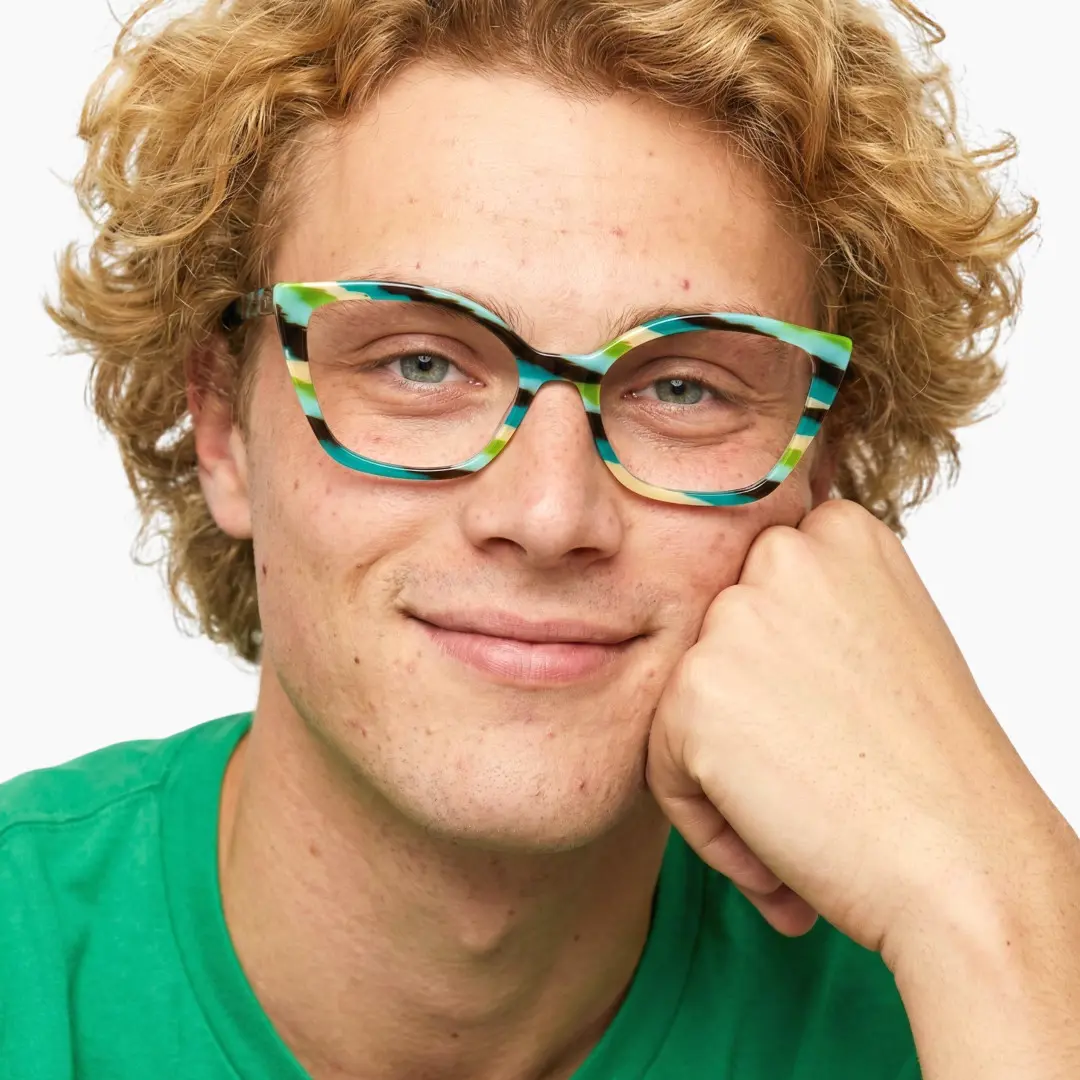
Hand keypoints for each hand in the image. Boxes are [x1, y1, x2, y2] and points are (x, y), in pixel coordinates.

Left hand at [645, 499, 1071, 963]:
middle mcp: (782, 554)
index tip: (833, 727)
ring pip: (685, 706)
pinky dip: (709, 822)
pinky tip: (781, 855)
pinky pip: (664, 764)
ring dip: (726, 772)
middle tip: (819, 777)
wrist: (969, 866)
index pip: (758, 596)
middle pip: (715, 648)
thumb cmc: (937, 772)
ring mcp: (734, 618)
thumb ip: (810, 613)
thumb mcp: (888, 642)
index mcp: (838, 533)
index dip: (784, 678)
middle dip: (749, 720)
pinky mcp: (692, 689)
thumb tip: (733, 630)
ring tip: (804, 820)